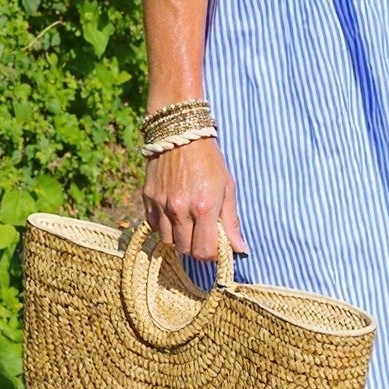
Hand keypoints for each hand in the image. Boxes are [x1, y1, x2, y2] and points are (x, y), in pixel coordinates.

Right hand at [142, 136, 246, 262]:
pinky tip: (173, 213)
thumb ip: (231, 221)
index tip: (216, 245)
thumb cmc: (210, 161)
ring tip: (187, 222)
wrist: (182, 134)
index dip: (211, 254)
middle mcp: (180, 209)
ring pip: (167, 241)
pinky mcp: (148, 198)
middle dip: (195, 246)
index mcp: (204, 208)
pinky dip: (164, 226)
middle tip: (202, 233)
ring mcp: (161, 204)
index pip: (203, 251)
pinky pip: (153, 225)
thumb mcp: (227, 187)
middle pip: (185, 249)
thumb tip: (240, 250)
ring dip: (178, 238)